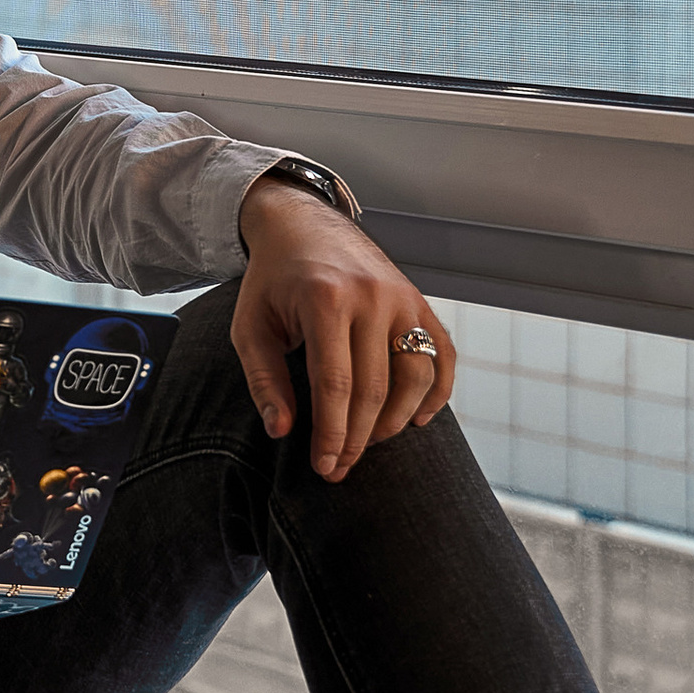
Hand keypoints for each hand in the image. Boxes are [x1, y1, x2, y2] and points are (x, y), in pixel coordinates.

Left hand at [232, 175, 453, 482]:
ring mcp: (402, 298)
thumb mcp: (250, 326)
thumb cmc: (271, 281)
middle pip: (376, 388)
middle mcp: (372, 297)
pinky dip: (438, 392)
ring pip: (417, 375)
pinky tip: (417, 419)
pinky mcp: (419, 300)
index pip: (336, 385)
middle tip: (341, 467)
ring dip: (396, 419)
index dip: (333, 433)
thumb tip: (282, 431)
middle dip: (359, 437)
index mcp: (325, 300)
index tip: (325, 466)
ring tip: (368, 441)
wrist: (302, 225)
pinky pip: (443, 353)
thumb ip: (264, 379)